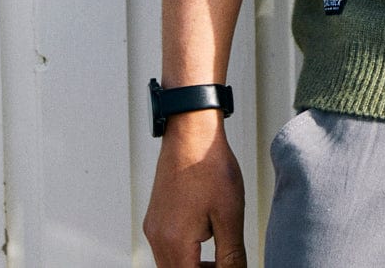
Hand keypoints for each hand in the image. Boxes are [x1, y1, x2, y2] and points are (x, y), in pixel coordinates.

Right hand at [143, 111, 246, 265]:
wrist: (191, 130)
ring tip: (218, 260)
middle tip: (226, 266)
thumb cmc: (209, 165)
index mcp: (175, 243)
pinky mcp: (155, 216)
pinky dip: (184, 252)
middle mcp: (157, 238)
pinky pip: (166, 247)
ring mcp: (153, 227)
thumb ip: (231, 254)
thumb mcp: (229, 214)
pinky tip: (204, 239)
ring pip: (170, 264)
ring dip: (192, 267)